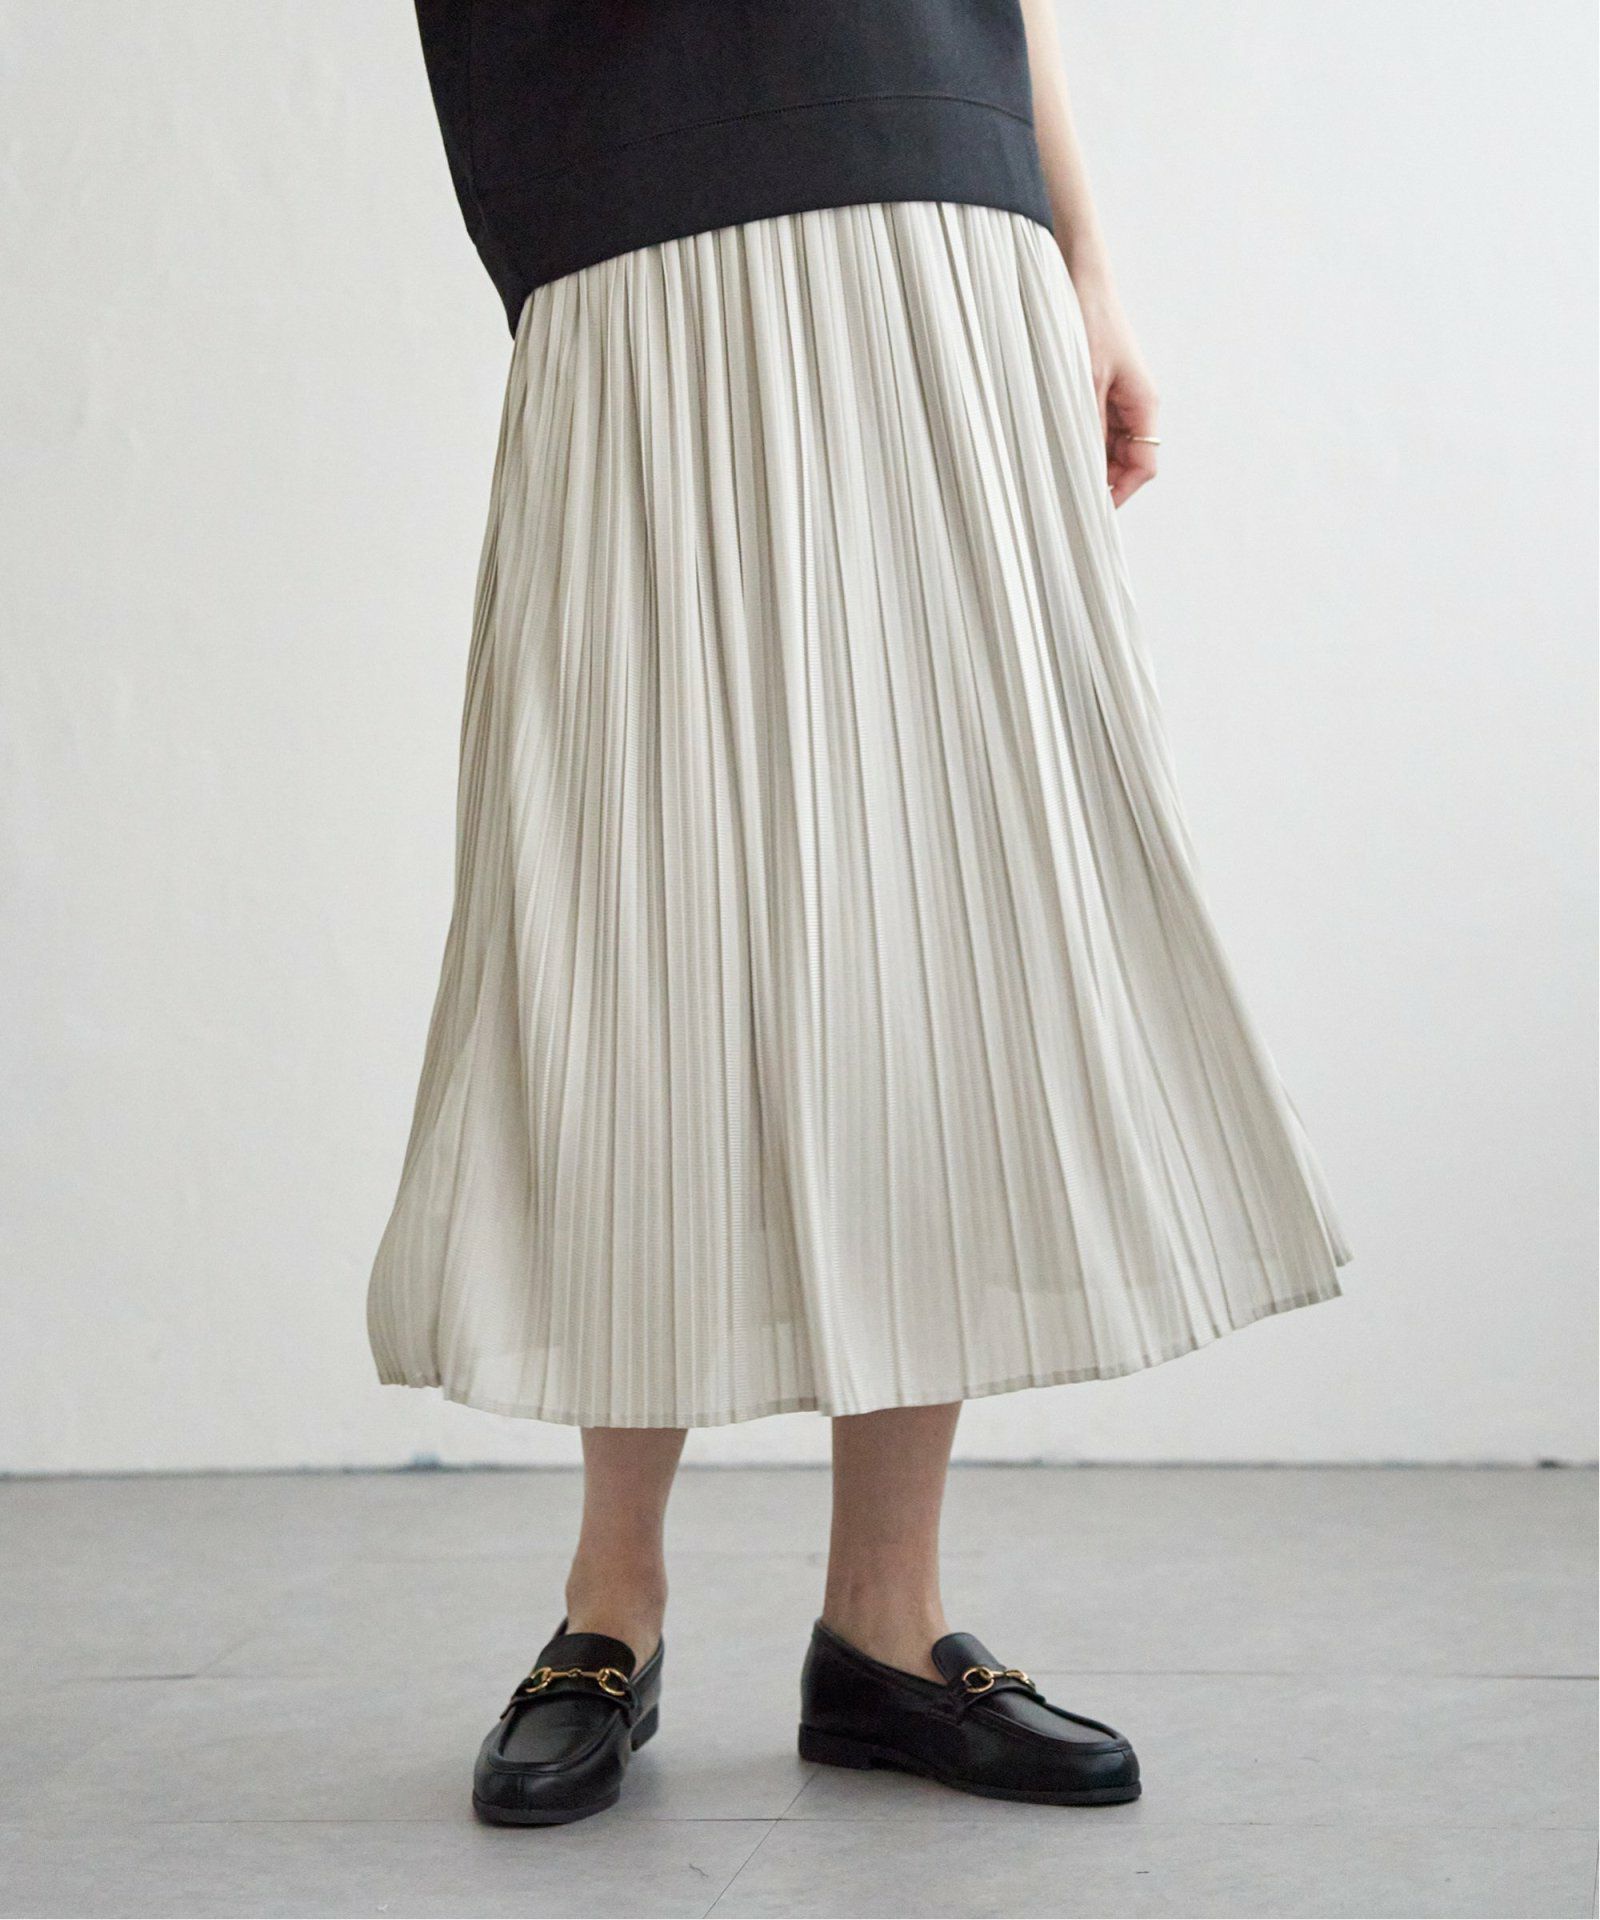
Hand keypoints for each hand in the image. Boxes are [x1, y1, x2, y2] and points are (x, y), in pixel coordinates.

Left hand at [1073, 272, 1159, 508]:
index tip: (1091, 511)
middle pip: (1124, 463)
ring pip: (1106, 448)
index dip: (1120, 494)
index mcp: (1143, 405)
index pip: (1143, 467)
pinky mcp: (1098, 391)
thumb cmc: (1090, 321)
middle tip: (1062, 495)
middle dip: (1099, 480)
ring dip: (1084, 460)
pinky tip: (1052, 443)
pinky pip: (1092, 428)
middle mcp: (1135, 406)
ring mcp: (1117, 399)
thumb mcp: (1084, 381)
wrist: (1081, 280)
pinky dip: (1076, 440)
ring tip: (1052, 468)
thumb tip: (1087, 475)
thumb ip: (1088, 428)